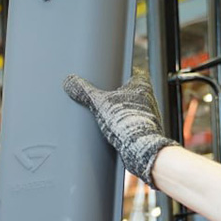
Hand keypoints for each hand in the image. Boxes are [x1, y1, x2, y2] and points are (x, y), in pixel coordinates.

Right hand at [62, 69, 177, 187]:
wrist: (141, 147)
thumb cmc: (127, 122)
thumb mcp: (99, 103)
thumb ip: (84, 92)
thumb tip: (70, 81)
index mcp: (141, 84)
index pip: (132, 73)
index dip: (120, 75)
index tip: (111, 78)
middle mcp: (149, 97)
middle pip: (131, 91)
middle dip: (118, 96)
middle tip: (105, 100)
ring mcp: (149, 114)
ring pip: (133, 108)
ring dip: (122, 112)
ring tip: (109, 118)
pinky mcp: (147, 130)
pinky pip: (133, 124)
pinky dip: (125, 126)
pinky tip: (115, 131)